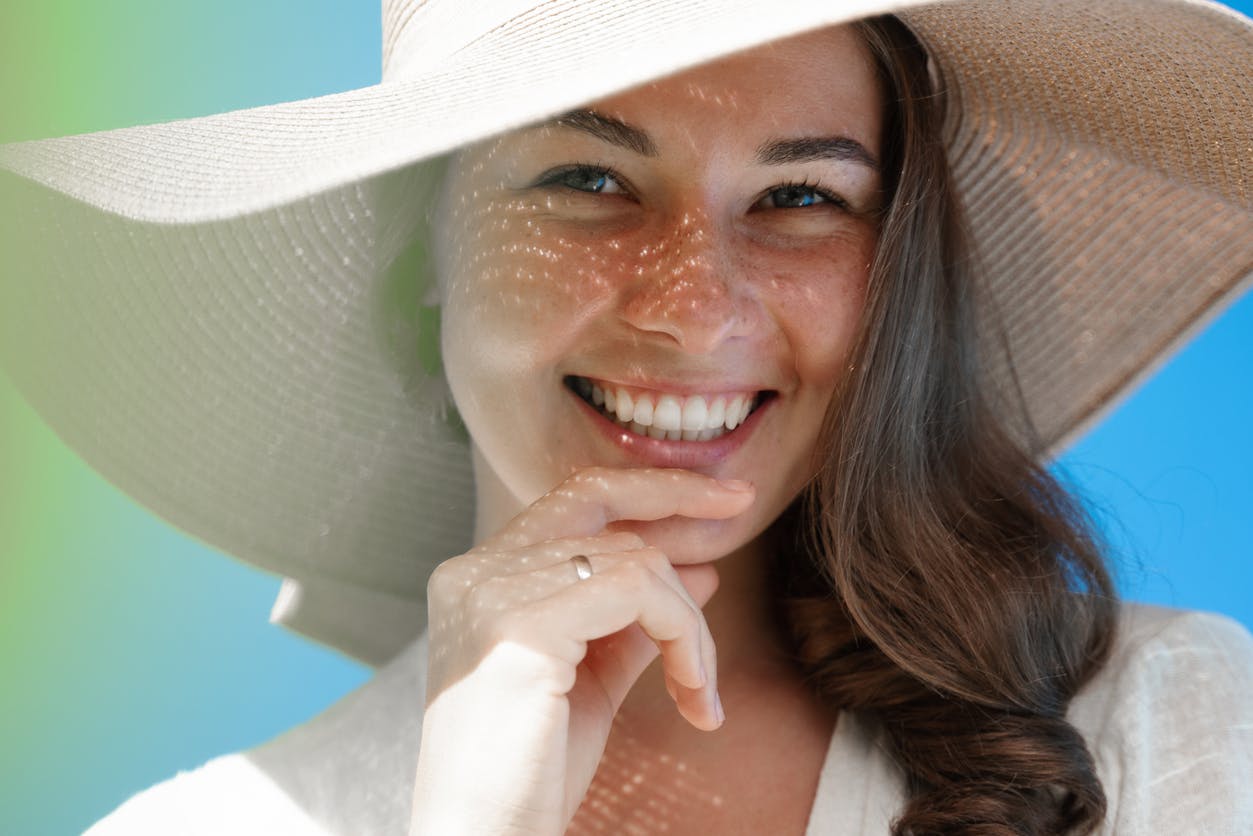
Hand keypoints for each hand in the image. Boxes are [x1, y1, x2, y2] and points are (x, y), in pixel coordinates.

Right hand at [408, 467, 754, 835]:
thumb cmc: (531, 772)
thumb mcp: (592, 680)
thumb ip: (635, 620)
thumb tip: (701, 568)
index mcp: (478, 577)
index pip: (574, 498)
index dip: (652, 489)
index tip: (721, 499)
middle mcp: (474, 571)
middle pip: (609, 518)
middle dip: (681, 532)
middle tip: (740, 518)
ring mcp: (492, 593)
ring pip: (637, 561)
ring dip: (690, 627)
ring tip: (699, 691)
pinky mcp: (522, 627)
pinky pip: (639, 592)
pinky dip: (685, 636)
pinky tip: (692, 694)